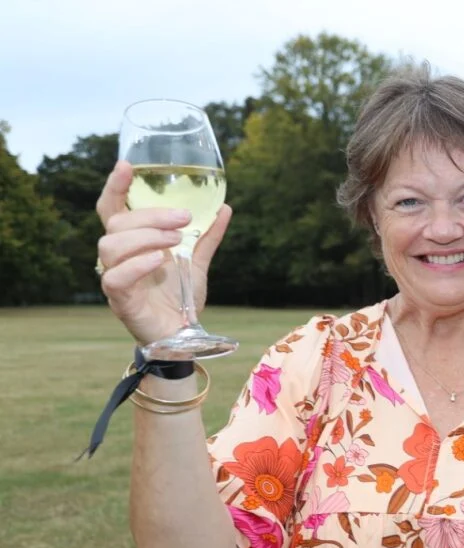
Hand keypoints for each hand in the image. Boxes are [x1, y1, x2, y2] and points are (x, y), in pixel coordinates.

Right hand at [96, 160, 231, 344]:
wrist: (184, 336)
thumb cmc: (181, 299)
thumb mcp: (198, 263)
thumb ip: (206, 237)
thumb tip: (224, 207)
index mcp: (132, 244)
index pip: (112, 209)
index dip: (115, 187)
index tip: (127, 165)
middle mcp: (117, 258)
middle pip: (117, 223)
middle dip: (151, 215)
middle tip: (184, 218)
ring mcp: (114, 278)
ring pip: (110, 246)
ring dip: (145, 237)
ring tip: (176, 240)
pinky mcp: (119, 300)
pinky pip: (116, 277)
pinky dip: (137, 265)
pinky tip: (159, 261)